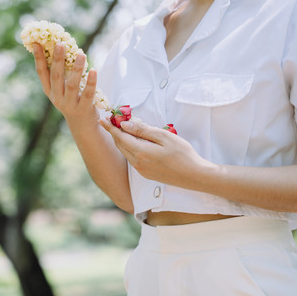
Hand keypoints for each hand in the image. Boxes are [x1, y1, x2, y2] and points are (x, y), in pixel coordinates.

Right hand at [33, 43, 98, 125]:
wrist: (82, 125)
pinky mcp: (84, 109)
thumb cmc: (72, 100)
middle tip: (60, 44)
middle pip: (56, 77)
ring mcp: (70, 104)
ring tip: (81, 54)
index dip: (38, 58)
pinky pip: (88, 94)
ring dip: (76, 69)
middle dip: (57, 60)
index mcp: (49, 90)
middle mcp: (57, 98)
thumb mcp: (61, 89)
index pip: (42, 73)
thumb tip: (59, 47)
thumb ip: (60, 73)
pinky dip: (91, 82)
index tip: (37, 43)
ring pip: (72, 85)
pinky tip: (93, 70)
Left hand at [98, 119, 216, 188]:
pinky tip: (134, 142)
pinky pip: (132, 159)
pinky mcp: (146, 174)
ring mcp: (141, 170)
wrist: (194, 176)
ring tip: (122, 129)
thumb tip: (125, 125)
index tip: (102, 119)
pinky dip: (129, 148)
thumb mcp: (164, 137)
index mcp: (141, 152)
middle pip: (121, 145)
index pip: (120, 137)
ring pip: (126, 152)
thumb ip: (143, 130)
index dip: (110, 128)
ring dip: (122, 141)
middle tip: (111, 121)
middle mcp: (138, 163)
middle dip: (114, 133)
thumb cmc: (183, 154)